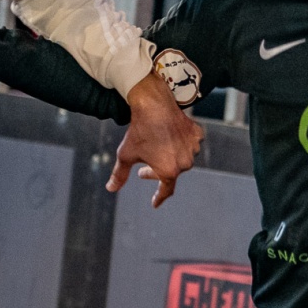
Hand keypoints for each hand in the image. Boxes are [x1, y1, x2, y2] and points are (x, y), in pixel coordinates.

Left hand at [111, 72, 202, 206]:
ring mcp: (193, 148)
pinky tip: (172, 137)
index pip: (165, 190)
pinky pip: (190, 144)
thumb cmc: (139, 131)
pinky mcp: (197, 134)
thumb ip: (120, 175)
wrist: (153, 104)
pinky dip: (182, 143)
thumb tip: (111, 188)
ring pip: (182, 158)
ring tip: (158, 148)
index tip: (155, 202)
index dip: (159, 197)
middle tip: (144, 170)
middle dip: (158, 171)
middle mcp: (185, 162)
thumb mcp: (126, 155)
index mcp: (169, 171)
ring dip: (171, 157)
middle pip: (172, 172)